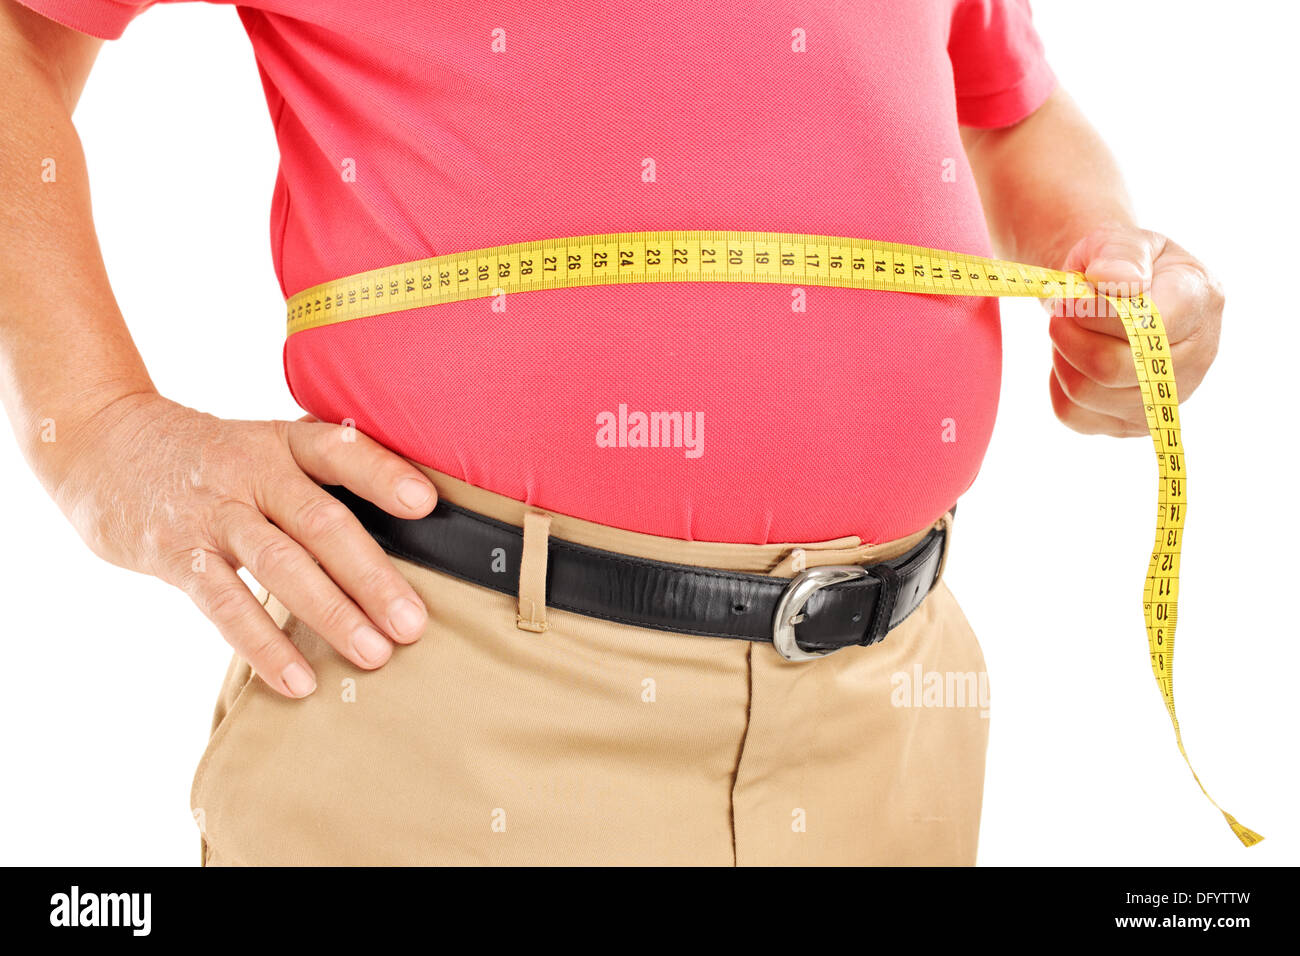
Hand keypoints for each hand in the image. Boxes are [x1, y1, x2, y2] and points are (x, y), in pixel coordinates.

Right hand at [50, 393, 437, 698]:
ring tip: (373, 654)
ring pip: (279, 565)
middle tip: (412, 623)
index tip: (426, 504)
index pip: (339, 449)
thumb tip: (407, 531)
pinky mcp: (175, 553)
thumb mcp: (264, 449)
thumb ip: (318, 482)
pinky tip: (299, 680)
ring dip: (331, 613)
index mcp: (282, 442)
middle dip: (371, 576)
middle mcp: (250, 471)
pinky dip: (264, 645)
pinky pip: (224, 604)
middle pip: (320, 522)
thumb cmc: (210, 459)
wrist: (103, 444)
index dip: (382, 474)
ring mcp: (211, 513)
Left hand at [1046, 224, 1223, 436]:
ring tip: (1070, 331)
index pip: (1147, 327)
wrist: (1111, 295)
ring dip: (1061, 357)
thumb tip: (1113, 278)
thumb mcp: (1121, 240)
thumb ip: (1120, 252)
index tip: (1072, 296)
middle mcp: (1195, 357)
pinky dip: (1058, 383)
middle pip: (1111, 368)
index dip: (1097, 315)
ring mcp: (1166, 397)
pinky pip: (1074, 415)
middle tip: (1060, 311)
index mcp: (1200, 302)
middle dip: (1069, 336)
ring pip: (1086, 394)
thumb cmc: (1118, 265)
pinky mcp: (1131, 423)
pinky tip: (1072, 360)